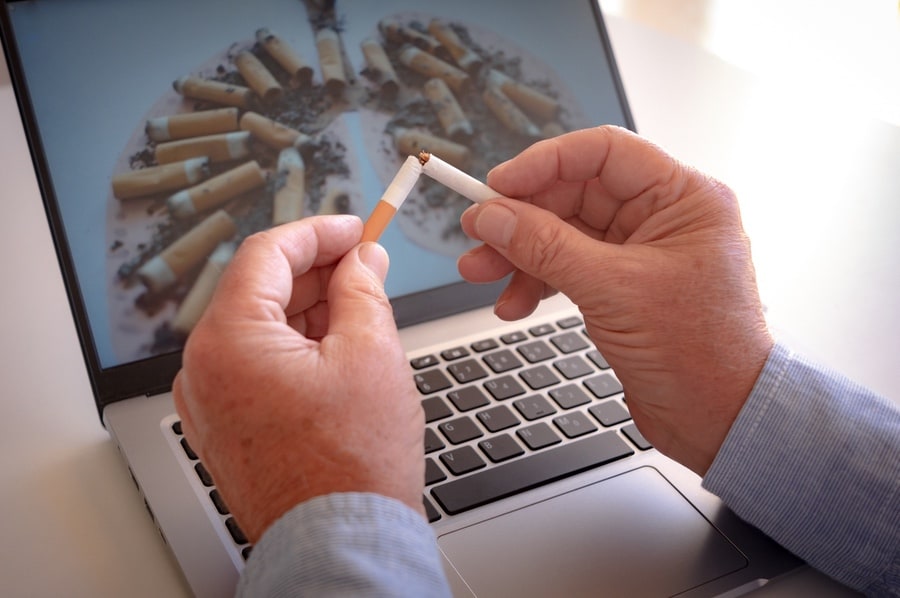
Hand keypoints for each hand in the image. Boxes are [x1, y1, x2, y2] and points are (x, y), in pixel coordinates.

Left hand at [173, 216, 424, 542]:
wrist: (341, 542)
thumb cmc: (353, 464)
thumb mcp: (371, 353)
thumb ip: (363, 289)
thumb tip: (363, 259)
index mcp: (228, 340)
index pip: (266, 254)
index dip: (318, 231)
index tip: (355, 227)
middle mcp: (204, 368)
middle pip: (260, 289)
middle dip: (318, 270)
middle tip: (367, 262)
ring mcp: (210, 400)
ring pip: (260, 327)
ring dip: (309, 307)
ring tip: (362, 304)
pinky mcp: (226, 425)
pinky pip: (256, 364)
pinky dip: (295, 345)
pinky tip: (336, 343)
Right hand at [458, 126, 772, 474]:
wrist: (718, 422)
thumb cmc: (700, 355)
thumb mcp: (613, 290)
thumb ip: (545, 246)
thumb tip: (493, 216)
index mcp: (684, 198)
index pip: (604, 152)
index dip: (545, 162)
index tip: (498, 186)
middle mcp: (664, 217)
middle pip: (575, 195)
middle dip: (521, 219)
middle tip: (478, 238)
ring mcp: (640, 253)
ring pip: (564, 234)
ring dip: (520, 254)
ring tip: (480, 275)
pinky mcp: (622, 287)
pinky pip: (567, 267)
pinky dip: (536, 282)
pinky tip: (514, 304)